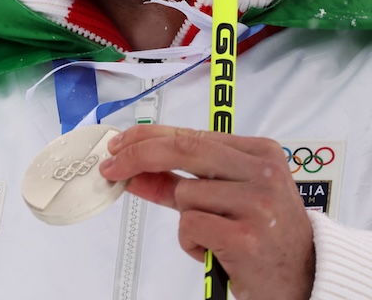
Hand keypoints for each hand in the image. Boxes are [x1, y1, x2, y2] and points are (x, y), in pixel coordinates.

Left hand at [98, 124, 313, 299]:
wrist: (305, 279)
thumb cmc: (263, 235)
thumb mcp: (227, 199)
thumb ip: (179, 182)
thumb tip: (131, 171)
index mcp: (260, 153)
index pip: (190, 135)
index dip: (146, 138)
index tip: (118, 144)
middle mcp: (262, 173)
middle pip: (181, 150)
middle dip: (137, 157)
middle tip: (109, 167)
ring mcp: (256, 203)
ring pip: (184, 195)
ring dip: (186, 220)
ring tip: (216, 235)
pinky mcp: (245, 236)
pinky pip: (189, 226)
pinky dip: (192, 242)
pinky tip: (218, 251)